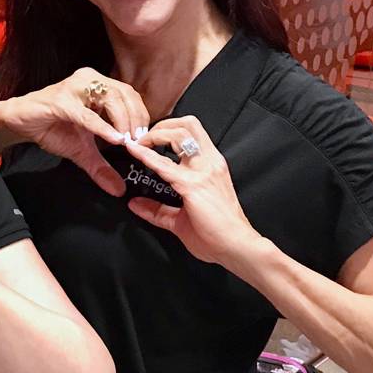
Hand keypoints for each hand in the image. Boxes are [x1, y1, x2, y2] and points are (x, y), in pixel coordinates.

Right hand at [0, 67, 147, 195]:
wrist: (20, 121)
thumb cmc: (51, 127)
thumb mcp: (82, 150)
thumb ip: (101, 167)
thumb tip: (118, 189)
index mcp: (97, 85)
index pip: (130, 95)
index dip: (141, 116)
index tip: (143, 139)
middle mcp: (89, 81)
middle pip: (125, 94)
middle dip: (135, 120)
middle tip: (138, 142)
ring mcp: (74, 88)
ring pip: (110, 99)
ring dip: (122, 121)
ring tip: (126, 141)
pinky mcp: (60, 101)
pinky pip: (87, 115)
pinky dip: (102, 127)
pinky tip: (114, 139)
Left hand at [124, 116, 263, 265]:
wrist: (237, 248)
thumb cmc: (217, 235)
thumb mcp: (182, 218)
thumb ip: (158, 210)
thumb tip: (135, 204)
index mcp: (212, 166)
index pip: (192, 133)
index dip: (169, 129)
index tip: (150, 136)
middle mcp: (210, 163)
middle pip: (187, 124)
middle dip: (161, 125)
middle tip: (142, 138)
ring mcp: (203, 172)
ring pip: (179, 135)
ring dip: (154, 135)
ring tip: (138, 143)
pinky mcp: (193, 185)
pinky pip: (165, 165)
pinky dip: (147, 156)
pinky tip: (134, 152)